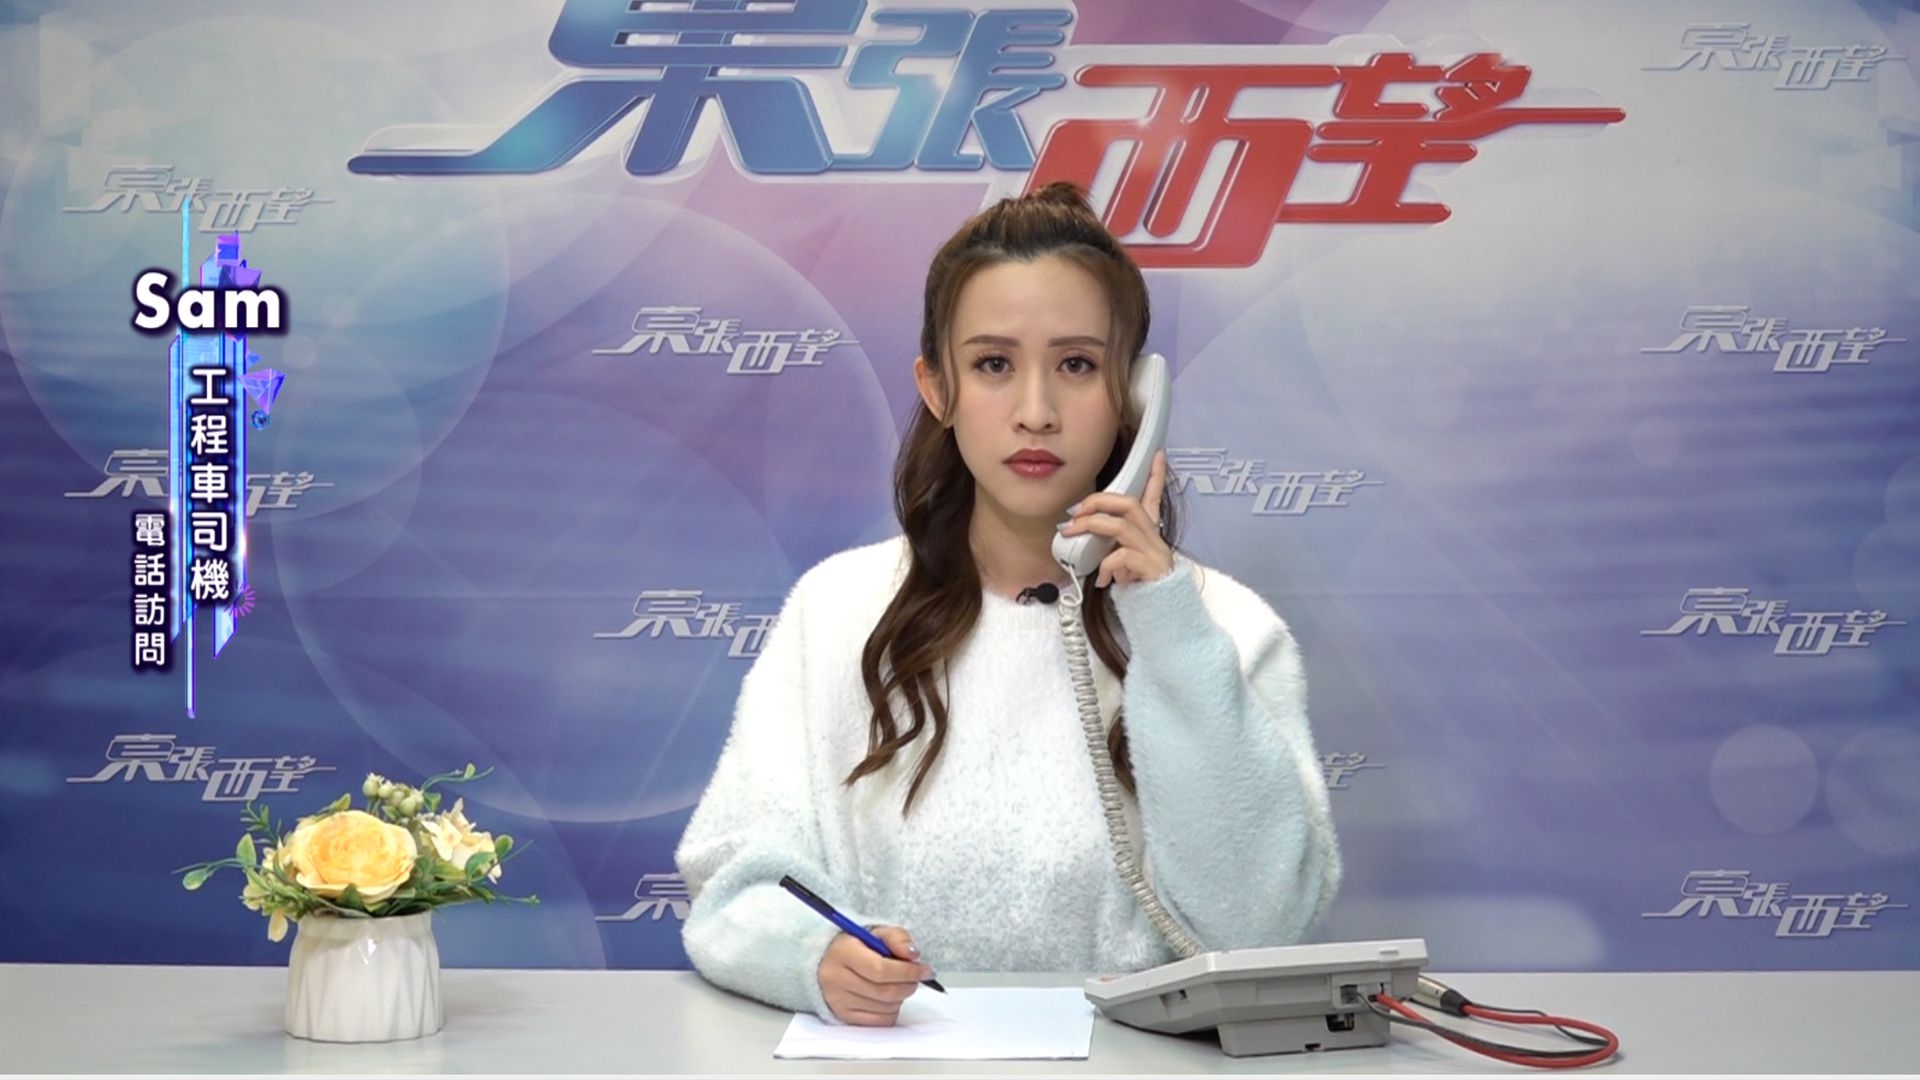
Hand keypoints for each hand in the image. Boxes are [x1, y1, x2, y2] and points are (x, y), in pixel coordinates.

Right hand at [817, 925, 932, 1025]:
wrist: (825, 962)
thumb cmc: (856, 947)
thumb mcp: (876, 933)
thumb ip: (897, 938)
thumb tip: (913, 954)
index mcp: (843, 952)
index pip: (881, 969)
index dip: (908, 972)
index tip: (926, 970)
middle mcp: (837, 978)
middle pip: (885, 992)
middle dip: (909, 984)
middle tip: (916, 977)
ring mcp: (839, 1000)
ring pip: (886, 1008)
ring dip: (901, 997)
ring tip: (897, 983)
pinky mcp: (843, 1016)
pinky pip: (880, 1021)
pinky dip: (892, 1010)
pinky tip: (888, 997)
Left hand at [1058, 450, 1173, 588]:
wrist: (1166, 618)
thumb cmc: (1143, 593)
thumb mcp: (1125, 568)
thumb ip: (1112, 553)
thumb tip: (1088, 548)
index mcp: (1150, 536)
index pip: (1154, 499)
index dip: (1156, 476)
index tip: (1158, 454)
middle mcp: (1155, 540)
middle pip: (1129, 504)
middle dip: (1098, 502)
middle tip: (1075, 511)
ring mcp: (1155, 554)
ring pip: (1122, 525)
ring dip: (1092, 526)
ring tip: (1072, 535)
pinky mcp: (1153, 570)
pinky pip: (1123, 556)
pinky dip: (1106, 565)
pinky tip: (1102, 579)